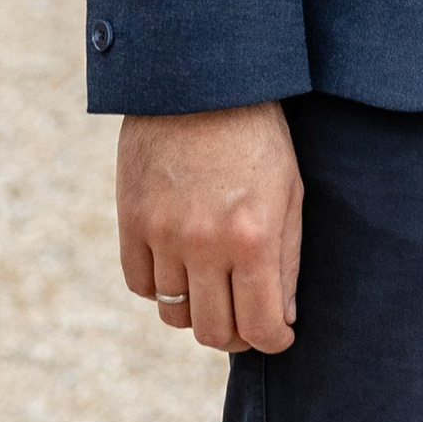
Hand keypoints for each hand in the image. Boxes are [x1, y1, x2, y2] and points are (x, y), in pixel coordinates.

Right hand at [117, 103, 303, 355]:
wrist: (200, 81)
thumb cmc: (258, 135)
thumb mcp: (290, 191)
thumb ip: (287, 260)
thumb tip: (283, 319)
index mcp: (253, 236)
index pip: (261, 325)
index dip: (273, 340)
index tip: (278, 336)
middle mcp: (204, 243)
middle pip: (214, 331)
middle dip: (236, 336)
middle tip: (247, 321)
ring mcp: (163, 234)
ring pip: (175, 313)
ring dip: (198, 311)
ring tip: (214, 290)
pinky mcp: (131, 220)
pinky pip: (141, 285)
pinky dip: (161, 288)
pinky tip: (181, 267)